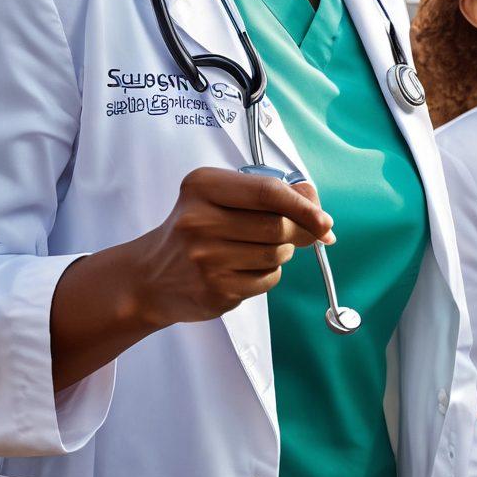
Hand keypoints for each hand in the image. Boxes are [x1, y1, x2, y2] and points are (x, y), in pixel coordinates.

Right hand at [134, 167, 334, 328]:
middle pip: (277, 225)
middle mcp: (200, 220)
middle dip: (298, 231)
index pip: (267, 191)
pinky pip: (267, 280)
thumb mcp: (220, 197)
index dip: (303, 206)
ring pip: (276, 254)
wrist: (152, 276)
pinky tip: (244, 269)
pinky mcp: (215, 290)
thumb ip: (268, 195)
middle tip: (300, 233)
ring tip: (255, 249)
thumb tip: (317, 207)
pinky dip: (268, 274)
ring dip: (280, 252)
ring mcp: (206, 259)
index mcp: (202, 186)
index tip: (324, 220)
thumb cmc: (194, 229)